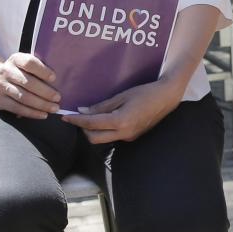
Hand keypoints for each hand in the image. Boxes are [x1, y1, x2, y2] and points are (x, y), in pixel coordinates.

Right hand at [0, 52, 59, 118]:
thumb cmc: (18, 72)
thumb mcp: (24, 65)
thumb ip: (38, 69)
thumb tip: (58, 82)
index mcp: (15, 59)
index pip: (29, 63)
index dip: (42, 70)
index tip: (54, 78)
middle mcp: (6, 71)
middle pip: (27, 82)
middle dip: (45, 91)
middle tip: (58, 98)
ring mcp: (0, 86)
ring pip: (23, 97)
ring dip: (40, 104)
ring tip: (54, 108)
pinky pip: (17, 108)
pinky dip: (31, 113)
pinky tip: (43, 114)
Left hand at [63, 78, 181, 143]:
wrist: (167, 98)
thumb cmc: (146, 92)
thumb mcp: (122, 96)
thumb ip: (102, 106)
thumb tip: (84, 111)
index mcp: (120, 121)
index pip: (92, 124)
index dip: (76, 121)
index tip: (66, 117)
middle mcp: (124, 133)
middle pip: (94, 138)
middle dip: (83, 128)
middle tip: (78, 117)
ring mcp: (129, 137)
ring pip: (103, 139)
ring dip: (93, 130)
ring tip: (92, 117)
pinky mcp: (132, 136)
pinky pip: (113, 136)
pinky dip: (105, 130)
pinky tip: (106, 119)